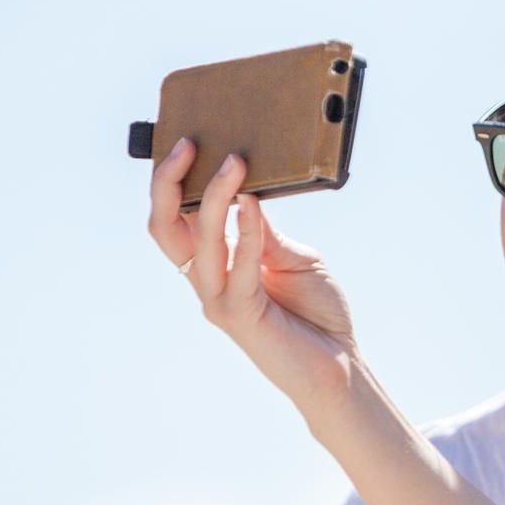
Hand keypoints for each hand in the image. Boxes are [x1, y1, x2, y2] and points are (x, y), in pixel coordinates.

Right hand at [148, 139, 358, 411]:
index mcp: (216, 263)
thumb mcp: (295, 259)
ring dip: (212, 197)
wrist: (340, 365)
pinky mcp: (239, 316)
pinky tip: (253, 204)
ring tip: (234, 163)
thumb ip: (267, 232)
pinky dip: (246, 231)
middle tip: (190, 143)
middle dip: (168, 182)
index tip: (185, 139)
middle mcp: (208, 280)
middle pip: (164, 227)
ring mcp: (218, 299)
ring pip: (196, 242)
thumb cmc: (318, 313)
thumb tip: (249, 194)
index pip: (176, 217)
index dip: (170, 180)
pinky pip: (238, 265)